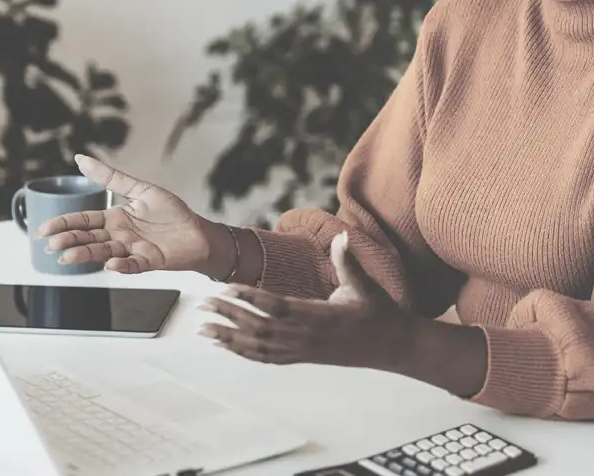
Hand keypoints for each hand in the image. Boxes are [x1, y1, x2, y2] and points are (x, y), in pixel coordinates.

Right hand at [36, 154, 215, 273]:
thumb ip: (111, 177)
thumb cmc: (171, 213)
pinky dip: (122, 265)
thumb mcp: (140, 189)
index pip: (84, 221)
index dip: (64, 224)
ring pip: (104, 252)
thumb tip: (81, 158)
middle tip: (50, 244)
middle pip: (89, 238)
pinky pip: (133, 265)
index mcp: (116, 218)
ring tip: (67, 257)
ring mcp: (133, 250)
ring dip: (86, 255)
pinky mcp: (150, 260)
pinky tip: (111, 264)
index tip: (44, 230)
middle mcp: (120, 236)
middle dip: (69, 241)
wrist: (198, 232)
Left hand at [198, 232, 412, 370]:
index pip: (279, 307)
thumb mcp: (366, 286)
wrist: (390, 347)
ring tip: (202, 329)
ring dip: (229, 338)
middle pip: (260, 327)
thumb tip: (342, 236)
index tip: (228, 287)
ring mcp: (302, 350)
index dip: (252, 298)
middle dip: (229, 316)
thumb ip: (348, 262)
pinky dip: (243, 351)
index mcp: (320, 316)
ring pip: (259, 347)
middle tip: (202, 304)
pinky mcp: (301, 358)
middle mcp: (307, 337)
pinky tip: (225, 344)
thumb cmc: (377, 313)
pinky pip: (267, 358)